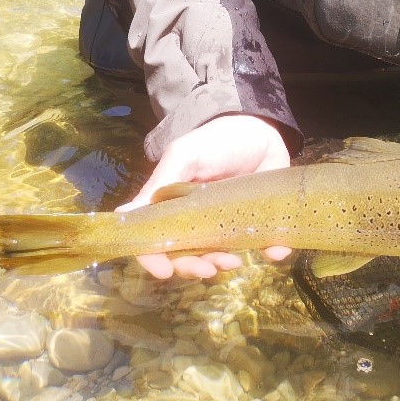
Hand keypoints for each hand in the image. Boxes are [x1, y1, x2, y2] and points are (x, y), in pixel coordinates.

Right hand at [117, 114, 292, 279]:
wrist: (260, 129)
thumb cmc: (216, 141)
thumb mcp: (185, 156)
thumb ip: (159, 184)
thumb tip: (123, 213)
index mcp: (172, 208)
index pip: (155, 241)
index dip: (154, 259)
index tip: (164, 271)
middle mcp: (197, 223)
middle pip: (186, 256)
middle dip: (193, 267)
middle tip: (208, 268)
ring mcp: (227, 224)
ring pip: (219, 256)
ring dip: (223, 263)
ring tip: (234, 258)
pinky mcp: (257, 223)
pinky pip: (263, 245)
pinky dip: (271, 252)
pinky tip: (276, 249)